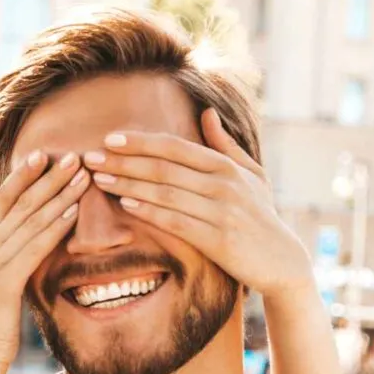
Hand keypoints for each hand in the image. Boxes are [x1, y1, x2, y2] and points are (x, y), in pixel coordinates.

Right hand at [0, 150, 89, 368]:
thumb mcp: (7, 283)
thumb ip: (18, 260)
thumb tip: (37, 245)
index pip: (7, 199)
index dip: (26, 174)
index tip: (47, 152)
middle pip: (21, 202)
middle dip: (48, 176)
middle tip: (74, 153)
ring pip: (29, 219)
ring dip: (57, 194)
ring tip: (81, 173)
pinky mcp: (4, 283)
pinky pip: (33, 248)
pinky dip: (53, 227)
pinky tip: (72, 212)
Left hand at [84, 108, 314, 299]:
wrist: (282, 260)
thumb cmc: (261, 215)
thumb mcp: (252, 175)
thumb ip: (225, 145)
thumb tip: (206, 113)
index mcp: (227, 166)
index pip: (176, 147)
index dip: (141, 142)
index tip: (110, 138)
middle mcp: (224, 185)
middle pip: (164, 167)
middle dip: (124, 161)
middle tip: (90, 157)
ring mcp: (221, 212)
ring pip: (166, 193)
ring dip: (129, 184)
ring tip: (99, 178)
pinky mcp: (218, 240)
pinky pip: (176, 221)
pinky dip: (150, 211)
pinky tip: (126, 203)